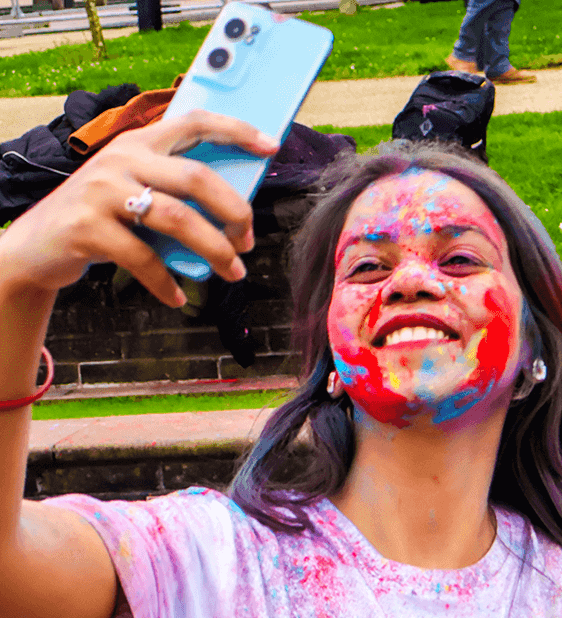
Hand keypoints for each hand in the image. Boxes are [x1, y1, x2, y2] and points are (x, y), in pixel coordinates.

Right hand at [0, 112, 276, 306]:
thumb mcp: (134, 189)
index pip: (193, 123)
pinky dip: (167, 282)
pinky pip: (144, 258)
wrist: (37, 246)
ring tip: (232, 272)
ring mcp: (102, 191)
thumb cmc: (102, 218)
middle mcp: (121, 159)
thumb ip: (173, 189)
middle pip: (197, 177)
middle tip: (247, 240)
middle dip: (235, 212)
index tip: (270, 146)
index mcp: (139, 143)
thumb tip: (237, 212)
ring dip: (215, 251)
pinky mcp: (87, 227)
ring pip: (179, 219)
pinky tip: (178, 295)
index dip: (235, 130)